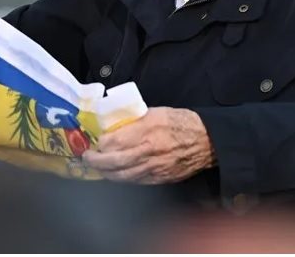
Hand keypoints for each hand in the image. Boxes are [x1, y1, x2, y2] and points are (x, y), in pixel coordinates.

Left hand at [82, 107, 215, 183]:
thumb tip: (115, 126)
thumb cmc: (181, 123)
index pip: (114, 142)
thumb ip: (134, 121)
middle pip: (114, 162)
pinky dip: (122, 178)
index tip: (93, 142)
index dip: (100, 144)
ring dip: (106, 172)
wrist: (206, 142)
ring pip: (122, 175)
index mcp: (147, 131)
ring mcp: (154, 168)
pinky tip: (116, 174)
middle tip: (87, 157)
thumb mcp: (156, 112)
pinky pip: (135, 181)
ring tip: (98, 167)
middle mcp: (148, 152)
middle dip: (96, 161)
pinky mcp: (160, 179)